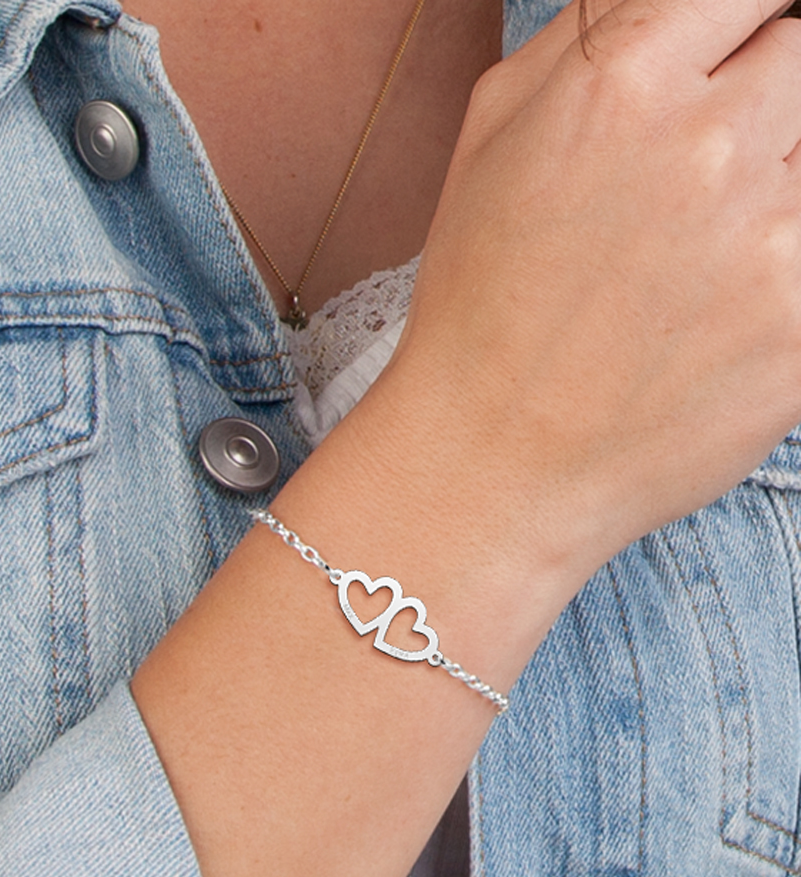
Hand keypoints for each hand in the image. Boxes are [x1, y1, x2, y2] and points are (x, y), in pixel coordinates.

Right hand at [390, 0, 800, 577]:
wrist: (489, 458)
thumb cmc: (478, 306)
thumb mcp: (490, 142)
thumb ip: (586, 38)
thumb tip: (663, 5)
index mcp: (618, 85)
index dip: (747, 24)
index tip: (739, 58)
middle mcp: (705, 146)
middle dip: (762, 103)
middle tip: (705, 175)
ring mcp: (768, 239)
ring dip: (774, 189)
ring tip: (701, 251)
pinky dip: (778, 266)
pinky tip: (718, 308)